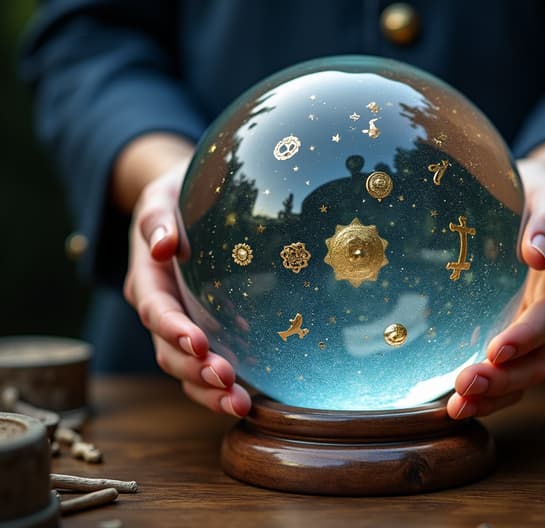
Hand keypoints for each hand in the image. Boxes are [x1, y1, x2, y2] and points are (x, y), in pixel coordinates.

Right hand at [123, 159, 251, 417]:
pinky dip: (223, 383)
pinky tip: (253, 394)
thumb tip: (163, 245)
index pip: (156, 311)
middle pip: (169, 351)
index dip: (173, 330)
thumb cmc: (177, 198)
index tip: (198, 343)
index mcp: (148, 280)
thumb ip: (157, 219)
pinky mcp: (205, 331)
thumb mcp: (162, 199)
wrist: (187, 204)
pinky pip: (208, 363)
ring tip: (240, 404)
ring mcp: (182, 325)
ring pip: (187, 368)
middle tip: (227, 383)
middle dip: (195, 371)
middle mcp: (161, 310)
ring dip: (210, 390)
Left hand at [446, 157, 544, 418]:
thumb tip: (537, 254)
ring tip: (455, 409)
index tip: (494, 350)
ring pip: (525, 374)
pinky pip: (510, 369)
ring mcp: (539, 327)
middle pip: (539, 360)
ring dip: (494, 396)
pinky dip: (489, 389)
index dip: (525, 338)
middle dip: (504, 380)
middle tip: (462, 391)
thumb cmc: (541, 195)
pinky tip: (456, 401)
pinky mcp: (519, 331)